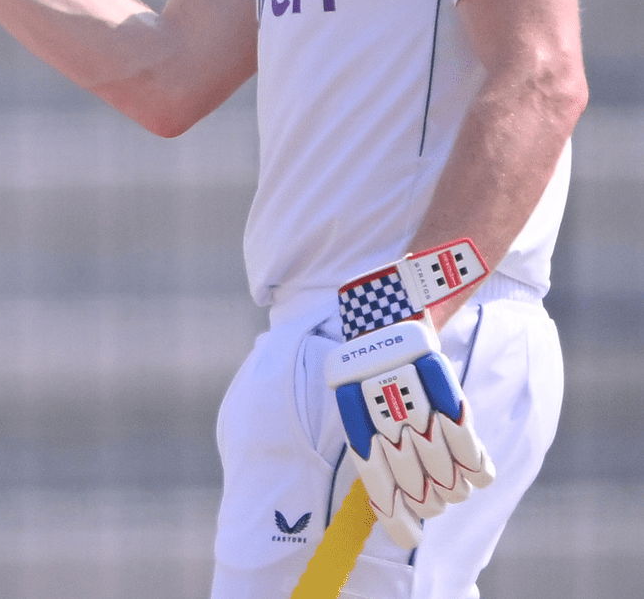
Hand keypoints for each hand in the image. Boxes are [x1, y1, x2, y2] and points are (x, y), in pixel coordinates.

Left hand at [323, 240, 495, 549]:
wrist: (395, 299)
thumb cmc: (374, 349)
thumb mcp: (356, 388)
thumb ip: (370, 435)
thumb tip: (385, 494)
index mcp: (356, 417)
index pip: (377, 484)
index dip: (395, 517)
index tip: (407, 536)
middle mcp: (386, 416)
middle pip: (419, 490)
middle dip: (430, 500)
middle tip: (434, 495)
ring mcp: (419, 406)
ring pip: (450, 478)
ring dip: (455, 485)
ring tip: (453, 476)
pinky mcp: (448, 394)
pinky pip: (474, 454)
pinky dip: (478, 467)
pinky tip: (476, 469)